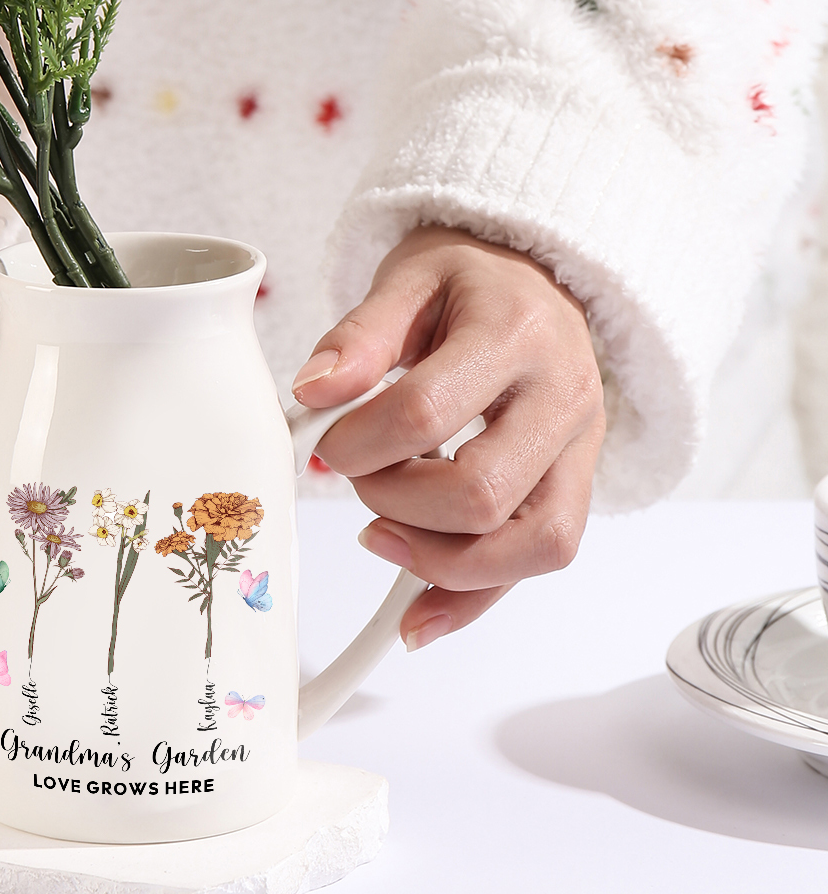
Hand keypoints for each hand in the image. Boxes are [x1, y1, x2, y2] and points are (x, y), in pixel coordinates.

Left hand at [291, 226, 604, 649]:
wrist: (534, 277)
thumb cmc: (467, 281)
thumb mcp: (407, 278)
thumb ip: (358, 335)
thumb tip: (312, 392)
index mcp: (515, 333)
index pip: (427, 412)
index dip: (360, 442)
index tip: (328, 441)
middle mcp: (564, 395)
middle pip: (482, 492)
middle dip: (396, 502)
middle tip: (357, 477)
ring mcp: (580, 447)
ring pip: (532, 543)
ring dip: (439, 561)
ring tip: (379, 535)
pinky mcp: (578, 484)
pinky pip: (543, 559)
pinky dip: (476, 599)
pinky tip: (416, 617)